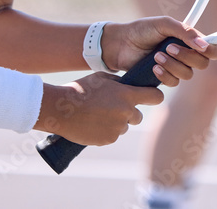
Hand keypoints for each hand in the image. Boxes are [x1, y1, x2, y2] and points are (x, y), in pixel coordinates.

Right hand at [39, 72, 162, 145]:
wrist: (60, 109)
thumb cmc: (80, 89)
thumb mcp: (101, 78)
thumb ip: (119, 82)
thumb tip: (128, 85)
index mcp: (127, 95)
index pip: (155, 97)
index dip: (154, 97)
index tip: (151, 97)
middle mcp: (126, 112)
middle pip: (138, 116)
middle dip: (129, 113)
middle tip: (112, 108)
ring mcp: (117, 128)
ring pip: (124, 127)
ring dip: (116, 123)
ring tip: (97, 115)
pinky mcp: (108, 139)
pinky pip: (112, 136)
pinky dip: (105, 131)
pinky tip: (92, 124)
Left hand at [101, 17, 216, 83]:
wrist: (120, 44)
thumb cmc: (142, 30)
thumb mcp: (163, 24)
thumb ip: (185, 31)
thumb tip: (203, 44)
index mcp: (189, 39)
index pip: (213, 49)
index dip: (212, 50)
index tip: (202, 48)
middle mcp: (186, 54)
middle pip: (203, 63)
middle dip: (187, 56)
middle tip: (169, 47)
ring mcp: (176, 67)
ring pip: (188, 75)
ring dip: (173, 65)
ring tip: (156, 56)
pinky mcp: (165, 78)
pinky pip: (174, 82)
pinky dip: (165, 75)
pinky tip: (153, 67)